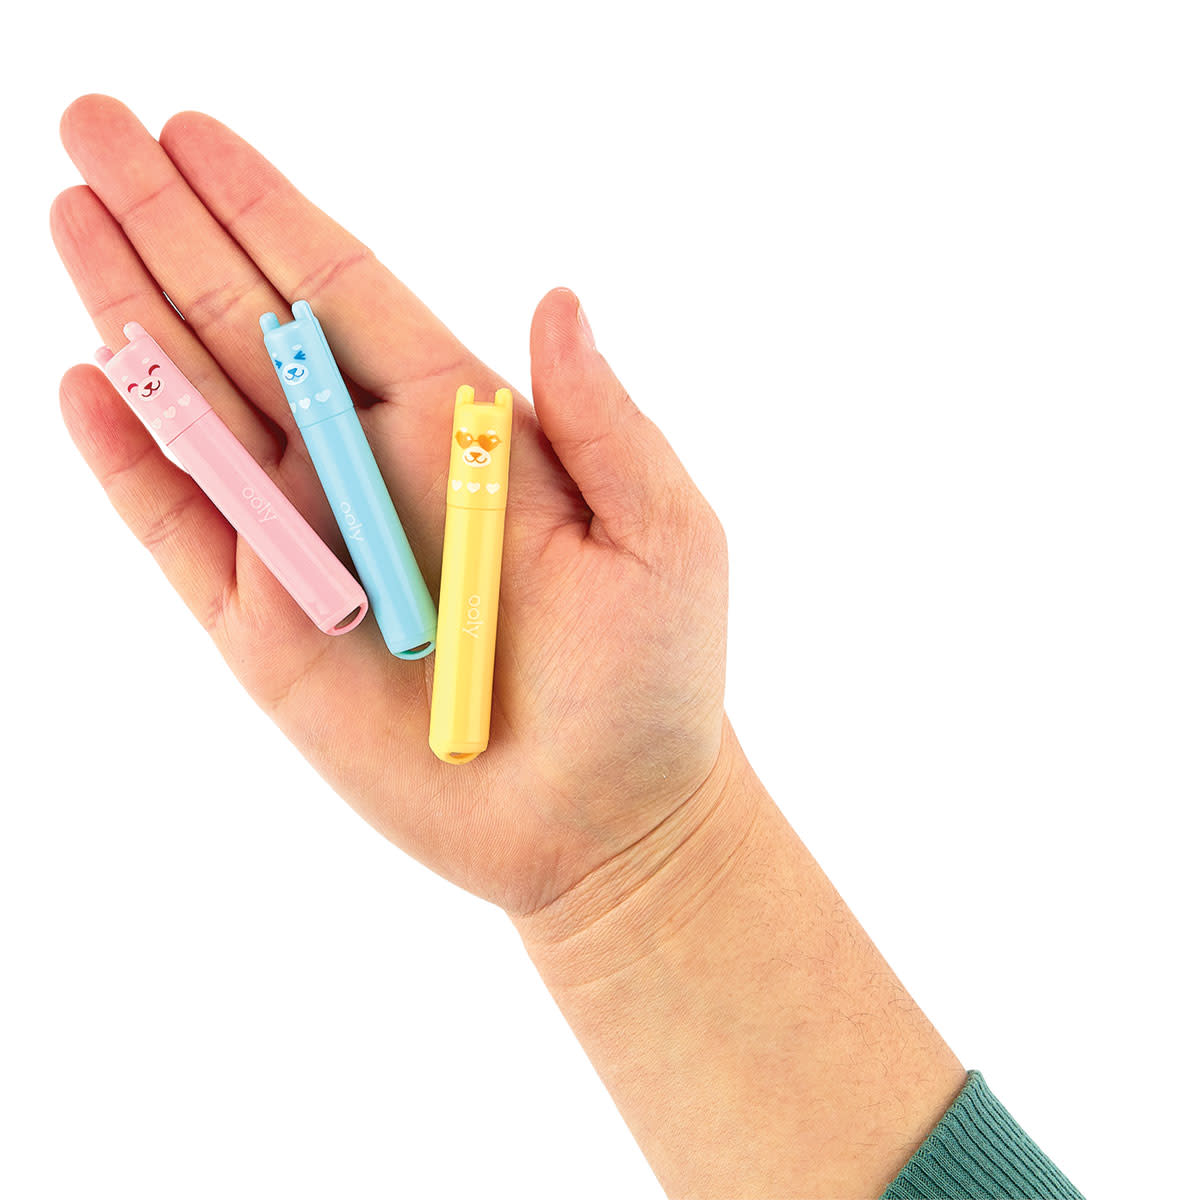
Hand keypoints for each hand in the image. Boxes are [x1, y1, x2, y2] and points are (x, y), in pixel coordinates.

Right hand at [53, 95, 730, 917]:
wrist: (605, 821)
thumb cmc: (651, 680)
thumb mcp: (661, 533)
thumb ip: (602, 419)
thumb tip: (555, 298)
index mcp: (462, 428)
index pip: (345, 293)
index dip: (269, 209)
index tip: (192, 133)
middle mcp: (373, 471)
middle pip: (252, 327)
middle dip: (171, 225)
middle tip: (89, 123)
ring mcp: (315, 548)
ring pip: (203, 412)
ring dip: (133, 318)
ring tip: (69, 218)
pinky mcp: (269, 636)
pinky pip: (186, 532)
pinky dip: (135, 462)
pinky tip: (88, 382)